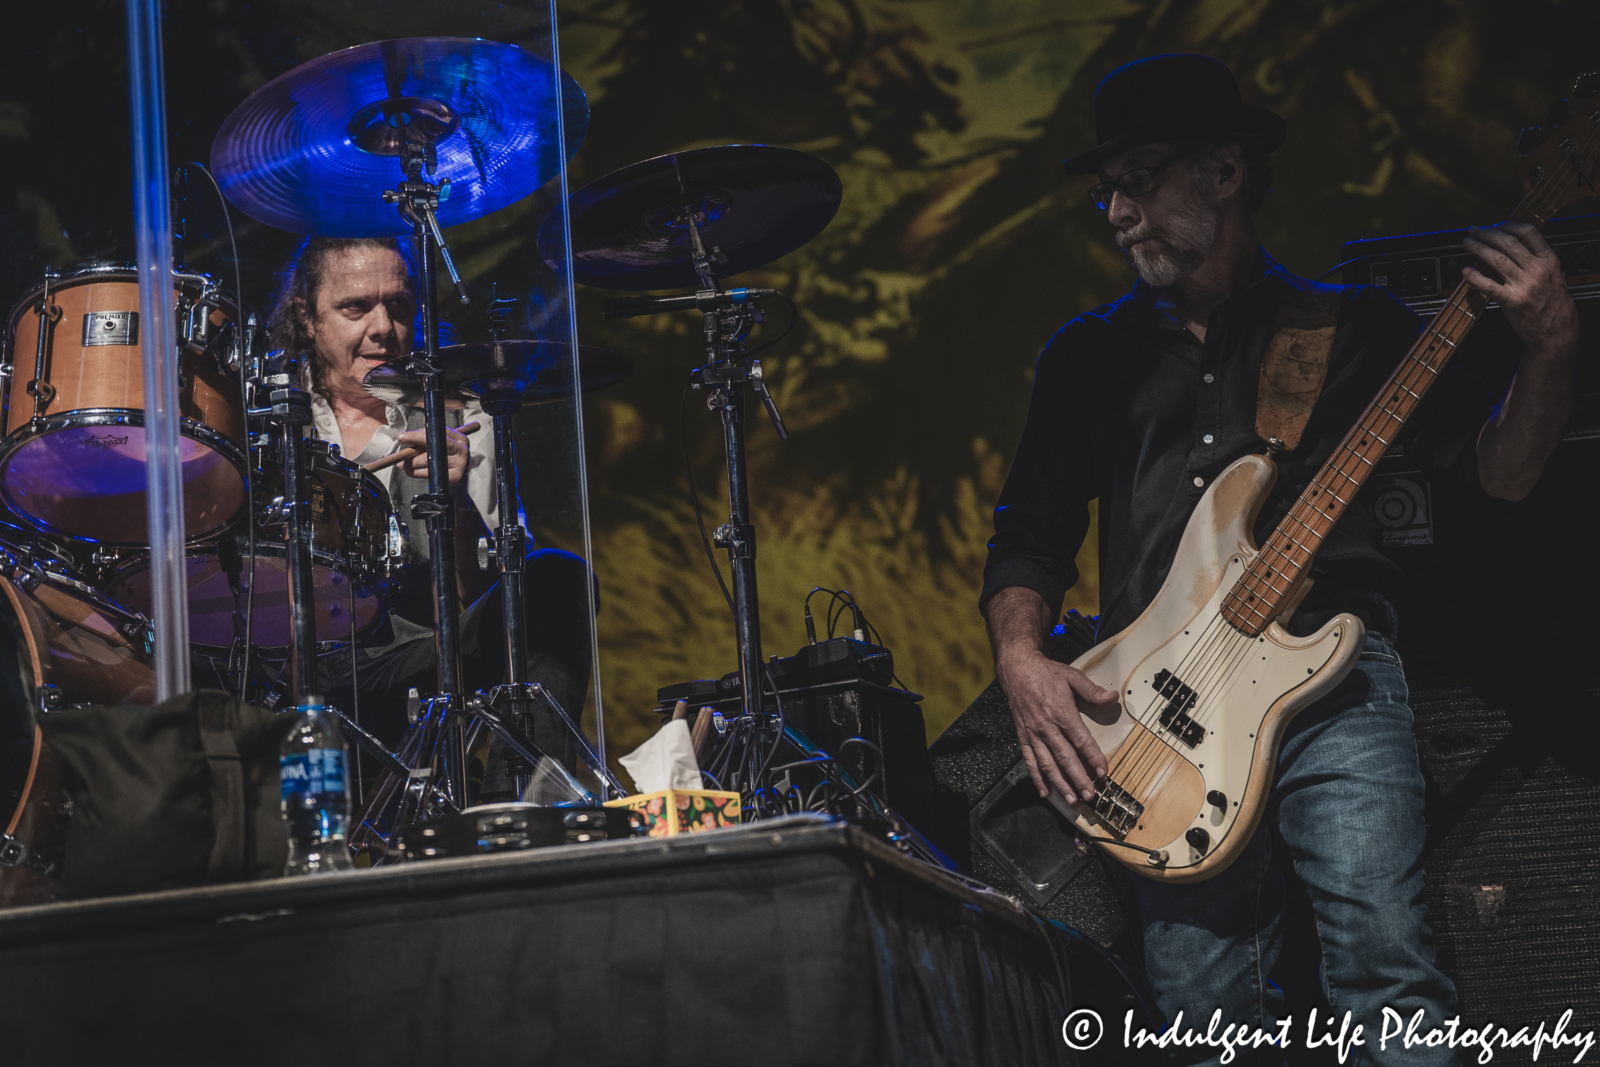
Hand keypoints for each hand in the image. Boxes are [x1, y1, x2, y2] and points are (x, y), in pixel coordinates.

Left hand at [396, 426, 471, 497]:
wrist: (459, 487)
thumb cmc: (447, 463)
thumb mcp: (442, 447)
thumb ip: (432, 435)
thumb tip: (425, 419)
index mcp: (460, 438)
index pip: (436, 432)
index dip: (418, 435)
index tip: (402, 437)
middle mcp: (462, 450)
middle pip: (433, 446)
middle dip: (414, 449)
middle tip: (401, 454)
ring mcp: (460, 464)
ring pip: (429, 461)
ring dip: (412, 463)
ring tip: (403, 464)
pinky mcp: (454, 477)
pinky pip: (429, 473)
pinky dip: (416, 472)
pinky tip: (410, 471)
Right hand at [996, 651, 1118, 802]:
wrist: (1017, 670)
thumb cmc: (1045, 673)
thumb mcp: (1072, 676)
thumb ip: (1092, 690)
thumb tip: (1112, 697)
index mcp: (1062, 713)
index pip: (1081, 740)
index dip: (1093, 757)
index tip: (1103, 772)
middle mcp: (1047, 727)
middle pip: (1065, 757)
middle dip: (1078, 778)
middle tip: (1089, 795)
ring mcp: (1033, 734)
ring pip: (1047, 763)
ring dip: (1059, 783)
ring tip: (1070, 799)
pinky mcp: (1023, 736)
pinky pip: (1030, 761)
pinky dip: (1037, 778)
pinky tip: (1044, 791)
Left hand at [1461, 223, 1578, 357]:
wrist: (1557, 332)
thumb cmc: (1554, 304)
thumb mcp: (1555, 275)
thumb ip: (1538, 260)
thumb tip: (1516, 245)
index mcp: (1549, 261)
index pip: (1529, 233)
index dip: (1509, 225)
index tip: (1496, 224)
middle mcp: (1537, 270)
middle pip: (1508, 243)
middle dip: (1487, 233)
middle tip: (1474, 231)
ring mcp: (1525, 286)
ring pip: (1497, 259)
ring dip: (1478, 248)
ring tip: (1467, 243)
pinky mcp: (1512, 302)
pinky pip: (1489, 286)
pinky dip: (1475, 277)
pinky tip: (1466, 270)